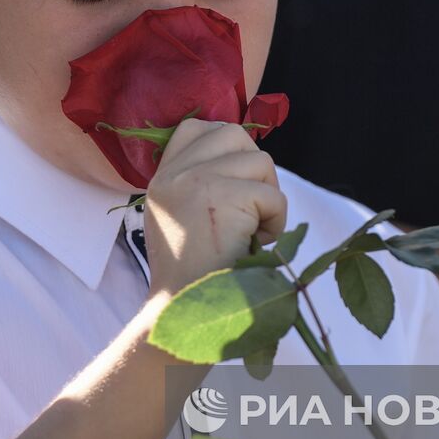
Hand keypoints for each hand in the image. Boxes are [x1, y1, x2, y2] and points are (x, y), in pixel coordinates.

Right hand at [142, 119, 285, 296]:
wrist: (182, 310)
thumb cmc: (191, 273)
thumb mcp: (177, 217)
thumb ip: (196, 183)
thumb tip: (241, 157)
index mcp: (162, 176)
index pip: (194, 128)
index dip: (225, 144)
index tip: (236, 178)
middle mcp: (175, 173)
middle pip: (234, 135)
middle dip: (255, 168)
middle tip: (252, 208)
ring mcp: (197, 180)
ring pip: (260, 162)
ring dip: (268, 198)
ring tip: (252, 231)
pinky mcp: (224, 195)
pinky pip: (273, 195)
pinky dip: (276, 222)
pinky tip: (256, 244)